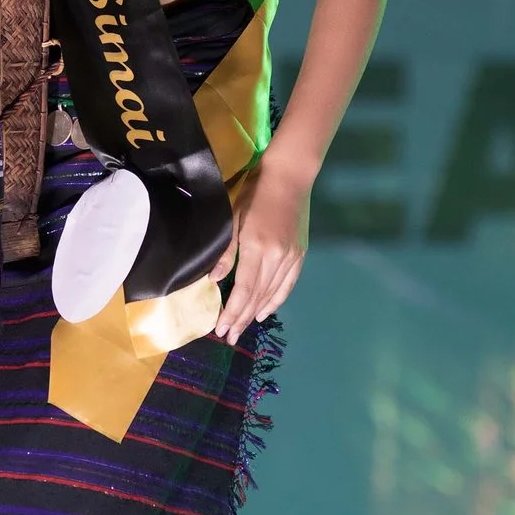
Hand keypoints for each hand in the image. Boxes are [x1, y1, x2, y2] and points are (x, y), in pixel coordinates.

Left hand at [209, 153, 310, 343]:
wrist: (290, 177)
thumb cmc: (255, 192)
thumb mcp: (232, 217)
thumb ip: (225, 251)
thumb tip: (214, 280)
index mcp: (258, 248)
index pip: (244, 290)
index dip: (232, 312)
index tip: (221, 329)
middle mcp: (278, 257)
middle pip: (257, 297)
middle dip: (241, 319)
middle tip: (229, 337)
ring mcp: (292, 257)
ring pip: (272, 294)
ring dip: (256, 313)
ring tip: (242, 329)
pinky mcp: (300, 254)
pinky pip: (287, 285)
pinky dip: (276, 301)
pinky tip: (265, 312)